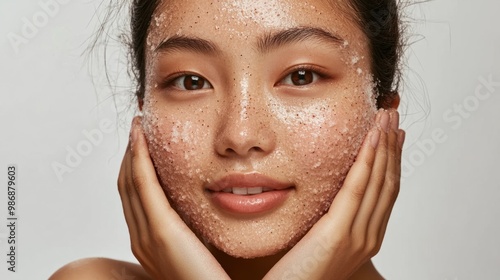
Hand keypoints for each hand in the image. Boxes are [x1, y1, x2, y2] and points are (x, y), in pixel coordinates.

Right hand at [117, 117, 229, 279]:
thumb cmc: (212, 276)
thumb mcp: (197, 245)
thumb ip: (191, 226)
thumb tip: (198, 203)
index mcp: (147, 242)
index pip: (133, 196)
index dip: (133, 166)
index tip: (141, 142)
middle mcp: (140, 239)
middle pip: (127, 186)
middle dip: (130, 154)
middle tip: (137, 127)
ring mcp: (147, 237)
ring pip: (131, 182)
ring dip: (133, 151)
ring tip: (138, 127)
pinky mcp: (162, 233)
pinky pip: (144, 187)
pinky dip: (140, 160)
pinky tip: (142, 140)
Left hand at [264, 109, 404, 279]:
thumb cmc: (298, 273)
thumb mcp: (320, 241)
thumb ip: (330, 220)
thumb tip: (328, 195)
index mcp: (366, 238)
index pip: (385, 192)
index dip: (391, 160)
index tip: (393, 134)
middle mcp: (368, 237)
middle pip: (388, 182)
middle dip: (392, 146)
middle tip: (393, 115)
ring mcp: (357, 237)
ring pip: (377, 180)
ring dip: (383, 145)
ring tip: (386, 116)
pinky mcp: (338, 234)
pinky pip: (356, 188)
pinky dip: (367, 160)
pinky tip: (371, 137)